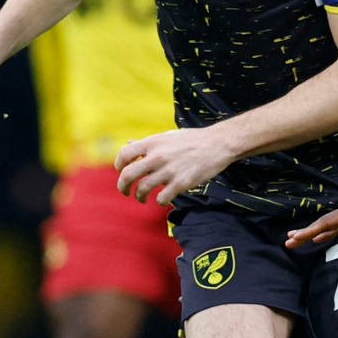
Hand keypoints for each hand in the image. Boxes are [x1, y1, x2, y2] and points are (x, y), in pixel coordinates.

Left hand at [114, 126, 237, 204]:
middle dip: (122, 187)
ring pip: (142, 189)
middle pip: (128, 175)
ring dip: (139, 196)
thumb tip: (129, 143)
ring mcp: (169, 171)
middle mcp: (157, 156)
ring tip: (142, 198)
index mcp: (152, 142)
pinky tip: (163, 198)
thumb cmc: (192, 139)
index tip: (121, 171)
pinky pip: (161, 199)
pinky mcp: (181, 183)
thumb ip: (147, 143)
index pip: (124, 154)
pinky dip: (159, 201)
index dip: (119, 165)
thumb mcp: (167, 136)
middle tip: (125, 191)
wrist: (218, 143)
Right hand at [285, 197, 337, 253]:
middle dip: (306, 232)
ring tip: (298, 238)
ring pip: (330, 226)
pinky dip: (329, 233)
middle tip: (288, 241)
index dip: (309, 232)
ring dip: (315, 233)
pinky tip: (320, 238)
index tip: (294, 238)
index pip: (326, 223)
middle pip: (324, 223)